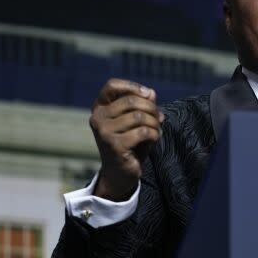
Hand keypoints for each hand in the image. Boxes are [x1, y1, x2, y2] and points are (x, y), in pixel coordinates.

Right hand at [88, 79, 163, 200]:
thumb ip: (143, 104)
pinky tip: (154, 138)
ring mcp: (104, 132)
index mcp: (99, 107)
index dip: (132, 86)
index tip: (148, 95)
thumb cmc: (130, 142)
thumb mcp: (136, 120)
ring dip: (154, 122)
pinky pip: (142, 132)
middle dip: (151, 108)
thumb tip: (151, 93)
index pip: (112, 85)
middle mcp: (97, 117)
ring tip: (156, 129)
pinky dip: (154, 134)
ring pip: (139, 116)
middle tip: (159, 118)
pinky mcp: (114, 145)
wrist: (121, 172)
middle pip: (131, 101)